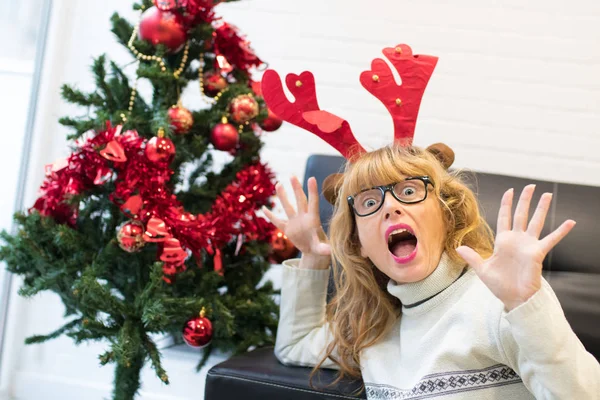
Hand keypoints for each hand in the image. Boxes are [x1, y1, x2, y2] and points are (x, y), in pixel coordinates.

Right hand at [262, 176, 330, 268]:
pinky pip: (277, 221)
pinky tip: (263, 209)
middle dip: (296, 188)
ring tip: (278, 184)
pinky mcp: (287, 229)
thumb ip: (324, 249)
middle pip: (299, 200)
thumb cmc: (320, 247)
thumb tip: (329, 251)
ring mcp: (294, 222)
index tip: (312, 178)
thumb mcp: (322, 248)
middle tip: (292, 176)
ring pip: (287, 207)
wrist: (313, 250)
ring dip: (283, 196)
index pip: (313, 202)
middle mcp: (303, 217)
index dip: (312, 191)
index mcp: (313, 220)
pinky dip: (270, 216)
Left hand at [455, 185, 575, 310]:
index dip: (506, 204)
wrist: (513, 298)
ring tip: (547, 194)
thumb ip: (472, 257)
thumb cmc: (499, 285)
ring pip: (535, 222)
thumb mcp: (482, 270)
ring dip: (541, 208)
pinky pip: (551, 239)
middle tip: (530, 186)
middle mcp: (516, 240)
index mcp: (502, 241)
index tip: (509, 191)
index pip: (504, 217)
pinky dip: (561, 231)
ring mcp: (528, 245)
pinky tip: (570, 222)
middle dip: (524, 200)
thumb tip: (458, 247)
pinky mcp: (537, 253)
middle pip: (520, 214)